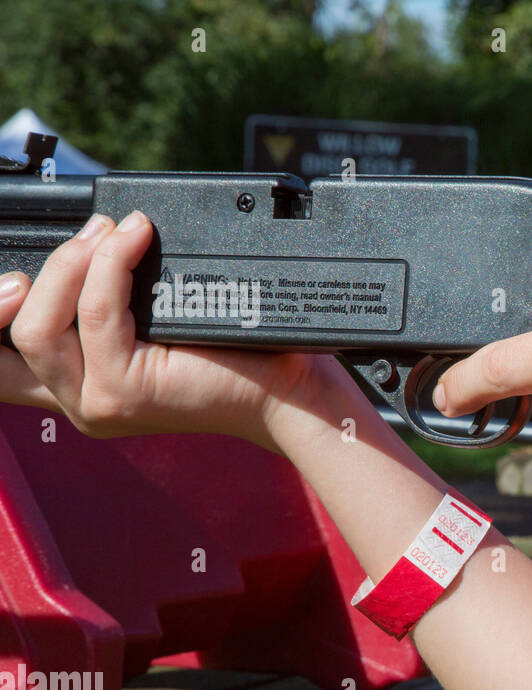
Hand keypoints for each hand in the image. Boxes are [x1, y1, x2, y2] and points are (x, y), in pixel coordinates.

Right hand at [0, 212, 338, 451]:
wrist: (289, 390)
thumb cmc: (237, 352)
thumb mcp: (157, 321)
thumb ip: (112, 297)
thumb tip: (90, 232)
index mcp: (81, 387)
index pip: (2, 360)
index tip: (15, 271)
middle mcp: (80, 403)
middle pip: (9, 338)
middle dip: (8, 288)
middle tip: (63, 242)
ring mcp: (99, 403)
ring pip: (40, 326)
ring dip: (69, 263)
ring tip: (107, 231)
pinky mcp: (126, 392)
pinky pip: (95, 314)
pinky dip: (109, 264)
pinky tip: (135, 237)